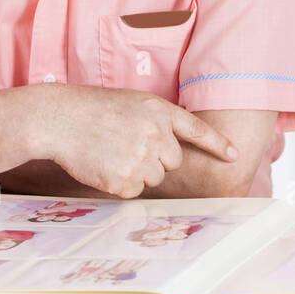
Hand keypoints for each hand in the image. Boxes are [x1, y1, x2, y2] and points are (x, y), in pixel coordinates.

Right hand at [25, 85, 237, 197]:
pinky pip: (134, 190)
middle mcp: (157, 135)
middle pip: (172, 161)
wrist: (60, 119)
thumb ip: (158, 120)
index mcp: (160, 111)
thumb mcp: (133, 102)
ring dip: (137, 171)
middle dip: (155, 158)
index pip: (197, 130)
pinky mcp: (126, 180)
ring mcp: (142, 159)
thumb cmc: (93, 108)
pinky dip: (120, 184)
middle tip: (126, 144)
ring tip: (112, 152)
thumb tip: (174, 146)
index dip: (217, 144)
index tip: (234, 156)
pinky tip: (104, 165)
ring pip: (154, 178)